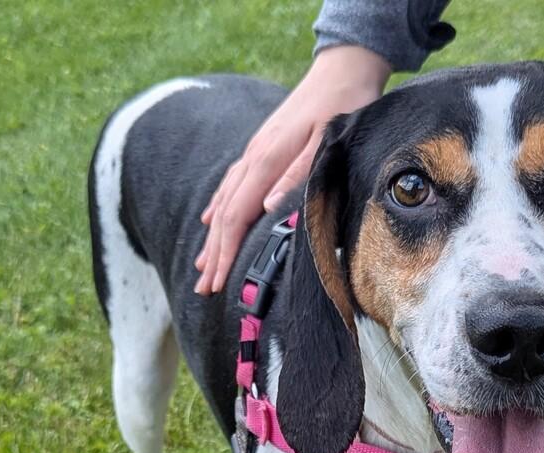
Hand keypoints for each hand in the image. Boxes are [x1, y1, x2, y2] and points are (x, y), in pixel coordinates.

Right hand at [194, 45, 390, 294]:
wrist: (340, 72)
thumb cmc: (340, 109)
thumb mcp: (326, 144)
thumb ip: (297, 176)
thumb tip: (267, 207)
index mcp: (266, 162)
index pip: (236, 217)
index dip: (225, 252)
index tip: (217, 281)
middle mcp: (253, 159)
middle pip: (224, 215)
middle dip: (213, 254)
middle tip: (203, 288)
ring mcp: (254, 153)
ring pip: (223, 202)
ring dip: (212, 237)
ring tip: (203, 266)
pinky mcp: (260, 149)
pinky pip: (231, 185)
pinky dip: (218, 208)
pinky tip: (210, 221)